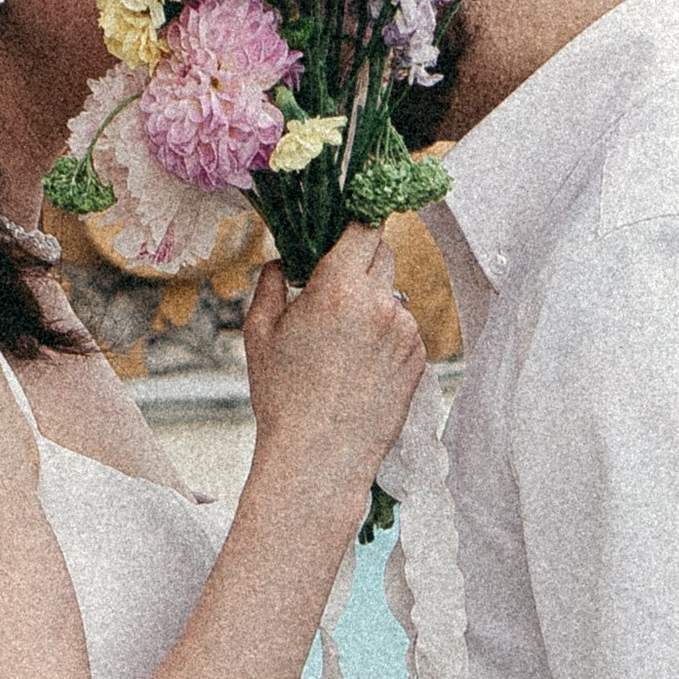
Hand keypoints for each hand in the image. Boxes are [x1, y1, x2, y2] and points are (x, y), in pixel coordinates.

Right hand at [242, 226, 424, 504]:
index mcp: (338, 289)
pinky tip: (360, 365)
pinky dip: (386, 335)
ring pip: (392, 294)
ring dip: (372, 302)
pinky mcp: (419, 357)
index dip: (356, 222)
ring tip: (342, 343)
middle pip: (382, 254)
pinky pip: (403, 329)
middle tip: (335, 286)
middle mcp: (378, 304)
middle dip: (360, 260)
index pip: (363, 228)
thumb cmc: (283, 398)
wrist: (320, 456)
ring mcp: (404, 331)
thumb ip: (273, 284)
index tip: (348, 224)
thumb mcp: (260, 333)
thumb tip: (284, 261)